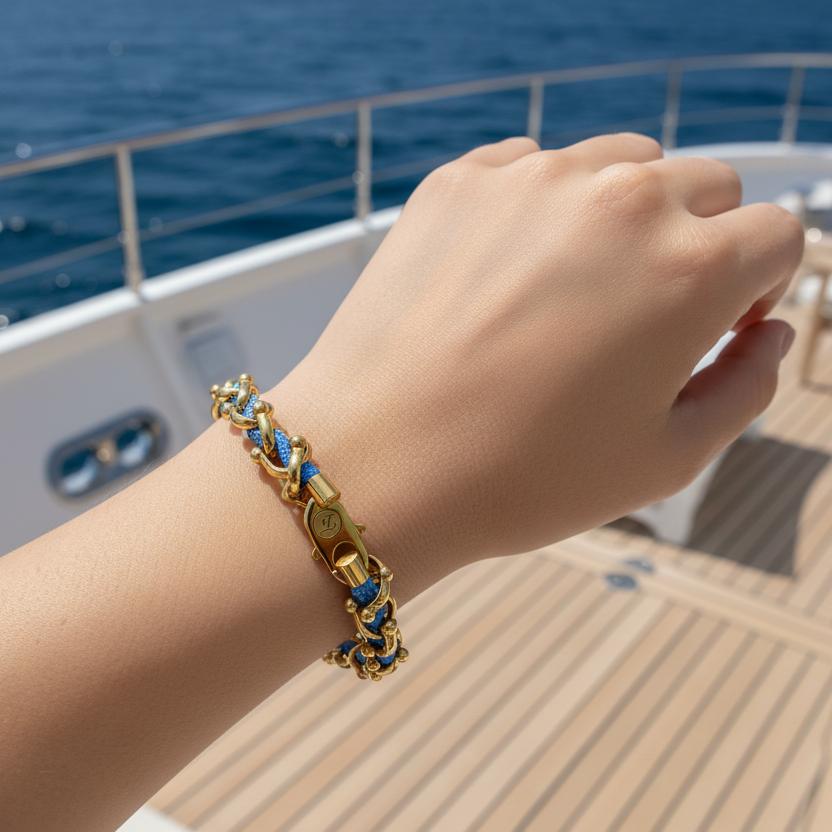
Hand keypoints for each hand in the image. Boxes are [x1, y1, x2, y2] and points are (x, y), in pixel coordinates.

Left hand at [273, 133, 802, 582]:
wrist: (374, 463)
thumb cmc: (520, 477)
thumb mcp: (665, 459)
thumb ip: (745, 387)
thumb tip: (768, 332)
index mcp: (692, 267)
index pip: (777, 234)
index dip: (758, 285)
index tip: (720, 324)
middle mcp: (621, 200)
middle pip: (706, 186)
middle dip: (701, 241)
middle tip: (648, 310)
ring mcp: (532, 179)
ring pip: (622, 164)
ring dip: (625, 214)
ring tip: (578, 288)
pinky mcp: (460, 181)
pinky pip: (532, 166)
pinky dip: (542, 207)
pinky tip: (511, 272)